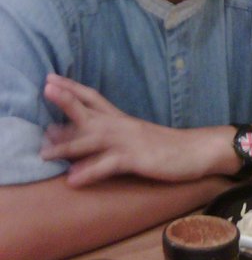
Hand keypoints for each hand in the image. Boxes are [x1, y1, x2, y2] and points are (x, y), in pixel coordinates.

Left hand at [41, 74, 230, 185]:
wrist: (198, 150)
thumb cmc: (167, 146)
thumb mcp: (138, 137)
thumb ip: (113, 137)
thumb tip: (83, 144)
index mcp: (123, 119)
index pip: (93, 98)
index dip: (72, 88)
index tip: (50, 79)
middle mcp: (123, 125)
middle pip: (90, 110)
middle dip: (67, 101)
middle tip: (45, 89)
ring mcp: (131, 141)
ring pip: (96, 139)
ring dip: (69, 144)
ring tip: (45, 152)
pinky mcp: (139, 159)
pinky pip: (111, 165)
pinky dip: (91, 172)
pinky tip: (74, 180)